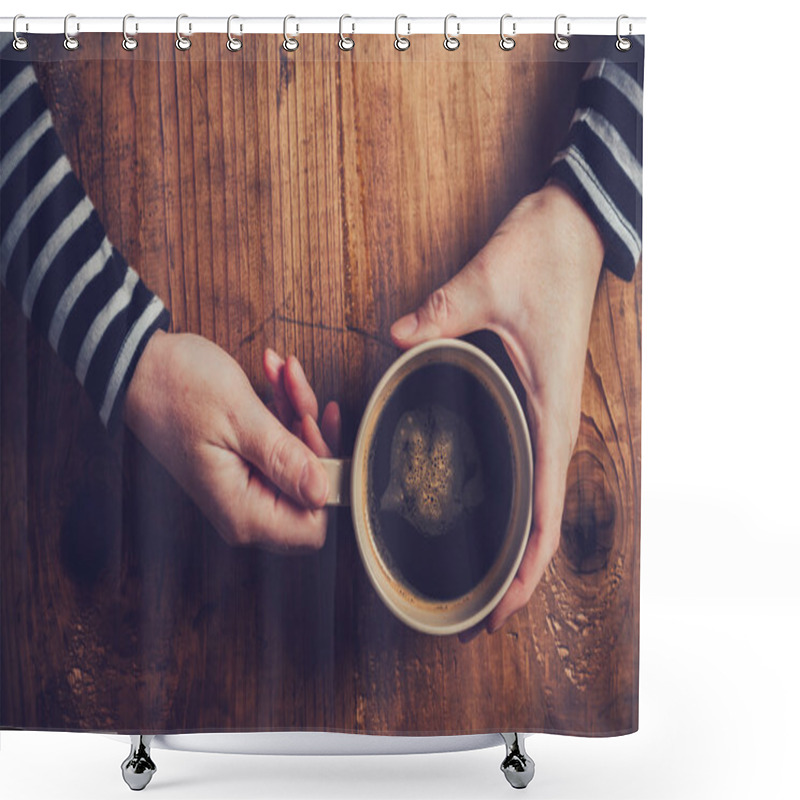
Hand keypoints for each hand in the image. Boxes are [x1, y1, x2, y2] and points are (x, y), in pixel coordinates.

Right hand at [123, 330, 339, 552]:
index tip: (314, 434)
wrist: (138, 364)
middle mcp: (242, 507)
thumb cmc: (175, 388)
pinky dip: (283, 407)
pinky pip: (280, 443)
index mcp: (241, 511)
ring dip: (297, 410)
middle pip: (309, 489)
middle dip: (311, 434)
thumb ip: (284, 459)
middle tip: (300, 396)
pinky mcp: (243, 462)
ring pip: (298, 459)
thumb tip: (322, 490)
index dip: (324, 481)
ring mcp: (243, 484)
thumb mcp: (239, 418)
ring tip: (283, 374)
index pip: (312, 526)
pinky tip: (274, 376)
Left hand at [390, 183, 603, 637]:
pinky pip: (526, 467)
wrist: (573, 227)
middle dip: (518, 576)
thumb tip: (393, 338)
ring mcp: (546, 414)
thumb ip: (440, 312)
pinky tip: (484, 519)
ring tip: (481, 585)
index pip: (546, 508)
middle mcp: (553, 422)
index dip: (527, 570)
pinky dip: (512, 506)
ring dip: (516, 547)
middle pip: (542, 521)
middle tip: (480, 617)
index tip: (502, 611)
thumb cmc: (543, 256)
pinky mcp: (533, 401)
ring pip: (536, 499)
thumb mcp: (489, 282)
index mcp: (550, 409)